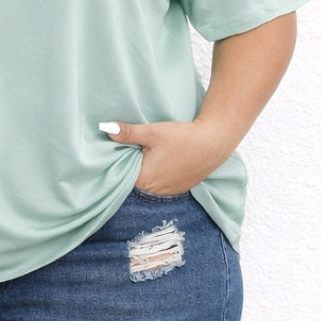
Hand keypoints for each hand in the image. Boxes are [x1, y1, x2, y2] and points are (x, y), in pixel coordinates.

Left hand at [98, 118, 227, 195]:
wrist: (215, 142)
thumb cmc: (183, 137)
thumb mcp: (152, 132)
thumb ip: (128, 132)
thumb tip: (106, 128)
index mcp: (144, 180)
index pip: (122, 173)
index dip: (120, 160)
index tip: (120, 149)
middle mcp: (155, 190)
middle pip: (136, 177)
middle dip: (134, 164)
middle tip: (135, 147)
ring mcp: (169, 191)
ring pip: (151, 180)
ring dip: (148, 169)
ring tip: (152, 153)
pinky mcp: (181, 188)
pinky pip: (164, 182)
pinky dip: (161, 172)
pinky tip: (165, 159)